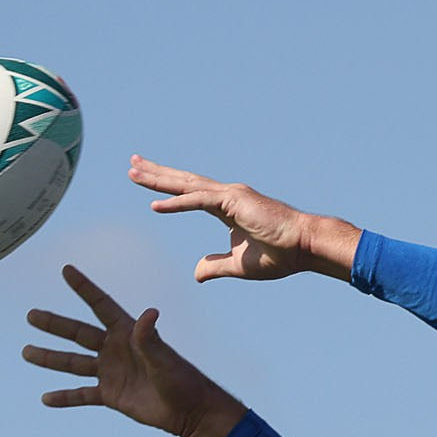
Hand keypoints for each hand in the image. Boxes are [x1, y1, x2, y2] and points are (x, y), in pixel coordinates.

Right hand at [25, 265, 246, 436]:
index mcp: (127, 333)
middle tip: (31, 315)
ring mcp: (111, 372)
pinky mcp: (110, 395)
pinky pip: (82, 394)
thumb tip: (149, 313)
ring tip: (26, 352)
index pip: (101, 306)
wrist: (189, 411)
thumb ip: (149, 338)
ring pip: (73, 363)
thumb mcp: (163, 358)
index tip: (67, 269)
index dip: (84, 288)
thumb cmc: (182, 379)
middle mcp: (115, 349)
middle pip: (78, 333)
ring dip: (50, 358)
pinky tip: (46, 399)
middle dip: (55, 324)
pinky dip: (65, 397)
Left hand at [128, 155, 358, 283]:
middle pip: (183, 182)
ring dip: (159, 180)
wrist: (304, 248)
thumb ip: (216, 266)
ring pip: (187, 186)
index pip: (190, 193)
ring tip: (134, 173)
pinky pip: (198, 200)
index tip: (145, 181)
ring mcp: (230, 195)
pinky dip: (176, 203)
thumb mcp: (238, 266)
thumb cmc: (280, 255)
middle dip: (156, 173)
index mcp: (228, 208)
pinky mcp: (234, 202)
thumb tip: (196, 272)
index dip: (167, 187)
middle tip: (132, 163)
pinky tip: (155, 205)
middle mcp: (227, 196)